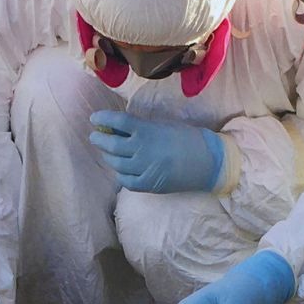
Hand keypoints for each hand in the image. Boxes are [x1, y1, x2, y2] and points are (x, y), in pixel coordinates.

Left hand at [88, 110, 226, 193]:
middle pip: (111, 144)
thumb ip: (143, 127)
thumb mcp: (164, 126)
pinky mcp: (148, 185)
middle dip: (99, 139)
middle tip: (95, 136)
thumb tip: (121, 126)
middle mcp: (141, 150)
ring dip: (108, 156)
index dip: (102, 119)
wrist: (208, 163)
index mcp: (146, 131)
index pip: (117, 122)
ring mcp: (143, 169)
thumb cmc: (189, 139)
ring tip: (107, 152)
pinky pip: (125, 181)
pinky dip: (120, 174)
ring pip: (116, 163)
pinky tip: (121, 170)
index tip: (95, 118)